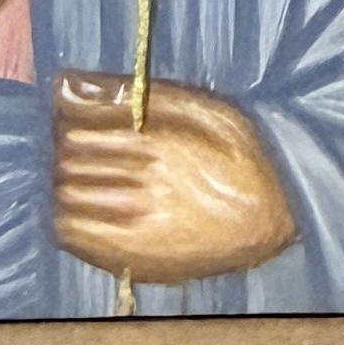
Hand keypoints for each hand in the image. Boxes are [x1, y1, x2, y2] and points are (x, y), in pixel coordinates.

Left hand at [51, 71, 296, 283]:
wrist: (282, 210)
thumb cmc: (239, 147)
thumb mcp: (192, 104)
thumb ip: (126, 93)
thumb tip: (63, 84)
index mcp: (157, 144)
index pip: (72, 129)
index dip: (63, 120)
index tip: (69, 117)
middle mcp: (146, 189)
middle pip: (66, 163)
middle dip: (61, 150)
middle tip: (73, 145)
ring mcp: (142, 229)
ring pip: (65, 199)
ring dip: (63, 183)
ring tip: (79, 175)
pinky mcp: (142, 259)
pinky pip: (75, 238)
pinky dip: (66, 219)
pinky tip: (80, 209)